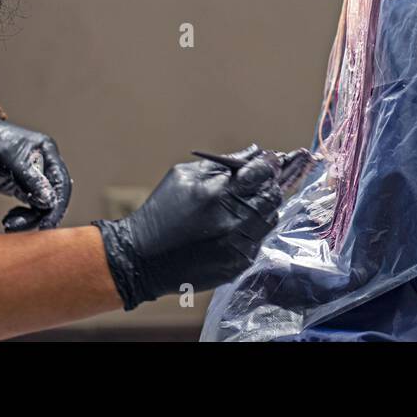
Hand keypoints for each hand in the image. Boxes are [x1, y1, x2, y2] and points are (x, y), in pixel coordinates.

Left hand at [0, 113, 71, 231]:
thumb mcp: (7, 159)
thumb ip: (30, 179)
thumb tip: (50, 201)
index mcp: (46, 152)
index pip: (61, 182)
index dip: (57, 205)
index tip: (47, 225)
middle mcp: (43, 165)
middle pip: (54, 197)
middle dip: (40, 215)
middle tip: (18, 226)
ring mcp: (32, 177)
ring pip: (42, 206)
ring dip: (28, 219)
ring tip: (9, 224)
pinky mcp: (21, 187)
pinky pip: (30, 207)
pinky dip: (22, 217)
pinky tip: (9, 219)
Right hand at [91, 144, 282, 309]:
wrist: (143, 258)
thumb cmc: (162, 210)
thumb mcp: (185, 176)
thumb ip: (222, 163)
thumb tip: (255, 152)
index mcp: (219, 194)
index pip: (262, 173)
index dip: (270, 164)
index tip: (272, 159)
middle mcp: (233, 221)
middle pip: (272, 197)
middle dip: (268, 186)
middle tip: (258, 183)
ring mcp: (237, 246)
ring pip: (269, 219)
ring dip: (261, 209)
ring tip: (241, 206)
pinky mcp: (237, 265)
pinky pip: (258, 241)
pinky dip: (251, 231)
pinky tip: (232, 228)